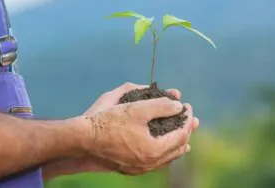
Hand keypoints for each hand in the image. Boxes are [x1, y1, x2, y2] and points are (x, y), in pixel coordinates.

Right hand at [78, 82, 196, 174]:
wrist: (83, 139)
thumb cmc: (109, 122)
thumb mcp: (138, 109)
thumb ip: (162, 106)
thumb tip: (179, 107)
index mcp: (154, 149)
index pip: (181, 134)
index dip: (186, 118)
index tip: (188, 106)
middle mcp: (149, 163)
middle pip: (177, 148)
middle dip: (186, 131)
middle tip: (191, 120)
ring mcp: (139, 168)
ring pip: (166, 159)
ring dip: (177, 145)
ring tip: (185, 139)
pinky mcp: (130, 168)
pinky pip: (154, 162)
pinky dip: (163, 153)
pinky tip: (162, 149)